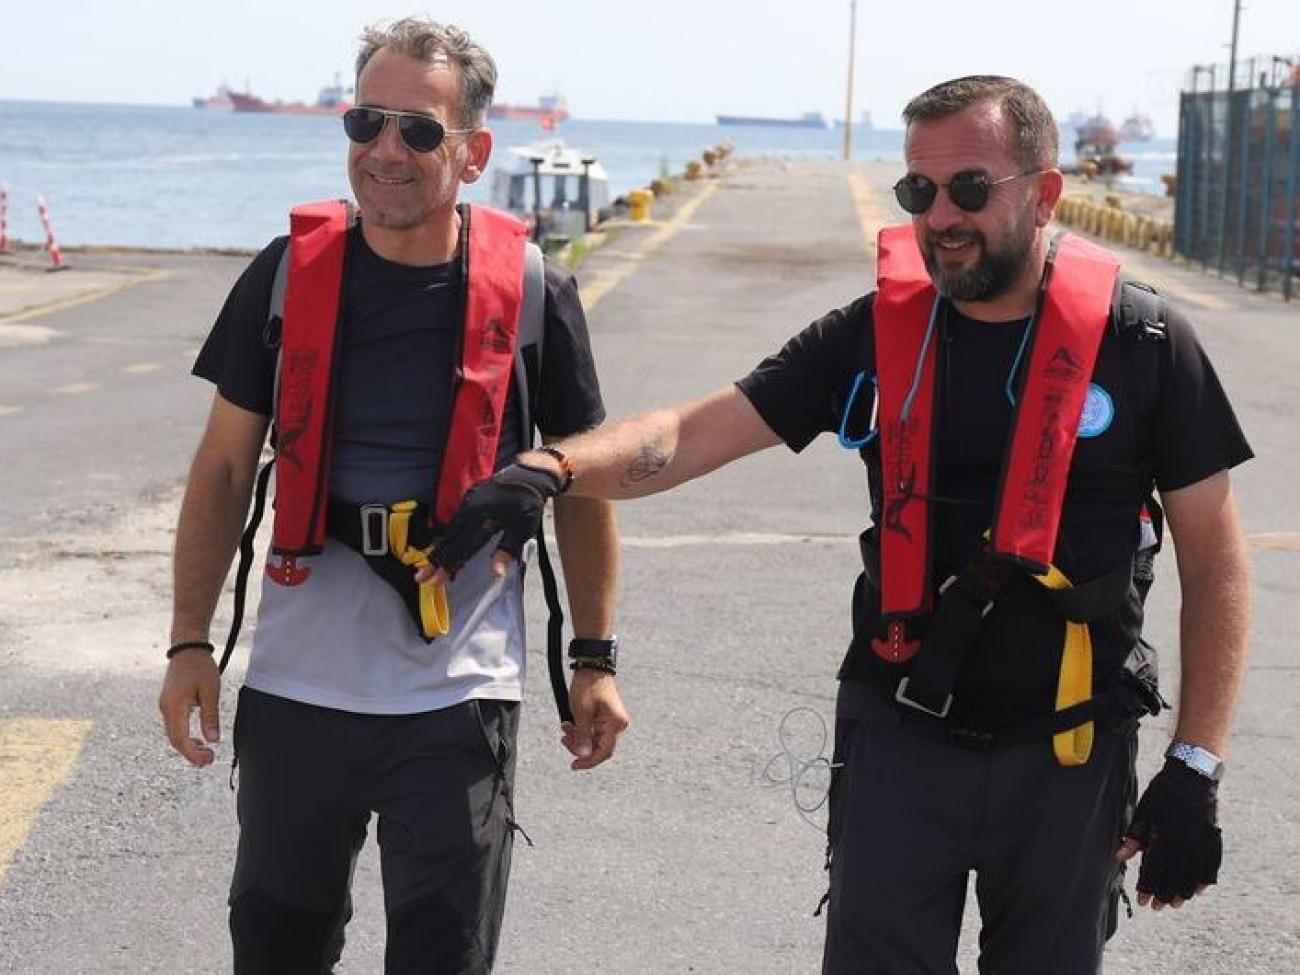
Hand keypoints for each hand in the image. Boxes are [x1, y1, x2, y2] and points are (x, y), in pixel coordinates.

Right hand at [158, 648, 221, 767]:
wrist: (187, 648)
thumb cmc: (200, 667)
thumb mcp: (210, 691)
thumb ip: (210, 716)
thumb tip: (213, 740)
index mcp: (174, 707)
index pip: (181, 739)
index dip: (193, 754)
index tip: (208, 761)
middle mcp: (165, 709)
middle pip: (175, 739)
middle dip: (191, 753)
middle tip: (209, 761)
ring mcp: (165, 706)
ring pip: (173, 734)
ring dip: (188, 746)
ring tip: (206, 753)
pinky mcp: (168, 703)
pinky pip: (174, 725)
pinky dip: (185, 736)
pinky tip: (198, 739)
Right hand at [420, 461, 562, 585]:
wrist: (529, 474)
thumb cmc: (529, 505)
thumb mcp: (523, 530)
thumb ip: (507, 552)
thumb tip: (496, 575)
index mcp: (485, 519)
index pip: (463, 548)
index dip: (449, 566)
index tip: (436, 580)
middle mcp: (472, 510)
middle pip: (450, 540)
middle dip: (435, 561)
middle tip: (421, 577)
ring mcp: (469, 502)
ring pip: (450, 530)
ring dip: (439, 549)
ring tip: (427, 566)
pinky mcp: (469, 497)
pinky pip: (455, 519)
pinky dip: (448, 535)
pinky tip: (443, 546)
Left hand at [561, 669, 629, 770]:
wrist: (592, 665)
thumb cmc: (588, 686)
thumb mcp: (582, 712)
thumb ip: (583, 735)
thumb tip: (584, 754)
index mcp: (615, 724)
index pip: (603, 751)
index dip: (588, 761)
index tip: (574, 765)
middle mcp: (617, 724)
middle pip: (598, 746)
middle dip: (579, 746)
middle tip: (564, 740)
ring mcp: (612, 720)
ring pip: (593, 738)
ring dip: (578, 737)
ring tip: (564, 729)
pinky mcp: (605, 716)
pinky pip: (593, 729)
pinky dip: (581, 729)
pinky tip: (569, 723)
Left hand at [1116, 758, 1221, 909]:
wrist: (1192, 776)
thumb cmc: (1162, 793)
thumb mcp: (1143, 811)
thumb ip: (1133, 837)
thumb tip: (1119, 857)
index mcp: (1166, 837)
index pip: (1156, 870)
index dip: (1148, 887)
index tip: (1142, 901)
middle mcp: (1187, 844)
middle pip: (1175, 878)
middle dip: (1164, 895)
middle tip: (1157, 907)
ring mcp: (1203, 843)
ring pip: (1194, 877)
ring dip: (1184, 893)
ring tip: (1175, 904)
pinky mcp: (1214, 839)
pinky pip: (1212, 867)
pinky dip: (1205, 881)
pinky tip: (1199, 891)